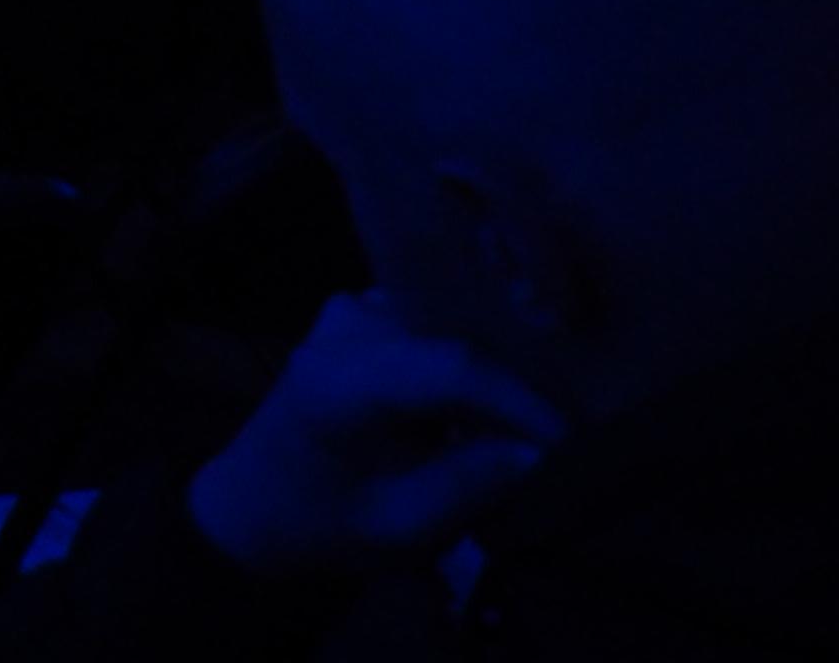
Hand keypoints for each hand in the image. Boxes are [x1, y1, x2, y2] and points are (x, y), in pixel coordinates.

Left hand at [184, 297, 563, 577]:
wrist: (256, 502)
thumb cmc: (323, 523)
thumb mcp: (399, 528)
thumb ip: (468, 488)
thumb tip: (542, 453)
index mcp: (336, 379)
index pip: (450, 367)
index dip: (522, 402)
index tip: (577, 442)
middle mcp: (344, 325)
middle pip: (457, 338)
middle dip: (525, 382)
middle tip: (582, 429)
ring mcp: (353, 309)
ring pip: (454, 324)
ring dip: (505, 366)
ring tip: (556, 411)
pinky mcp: (365, 311)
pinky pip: (438, 323)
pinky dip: (478, 356)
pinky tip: (513, 392)